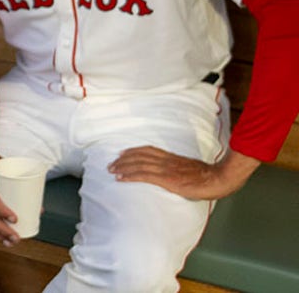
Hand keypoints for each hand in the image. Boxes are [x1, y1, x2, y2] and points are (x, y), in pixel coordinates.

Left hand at [108, 146, 260, 199]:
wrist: (218, 178)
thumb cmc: (208, 177)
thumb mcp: (190, 169)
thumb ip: (179, 169)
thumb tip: (174, 175)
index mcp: (172, 157)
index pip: (148, 150)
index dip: (133, 151)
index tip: (122, 153)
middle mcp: (166, 161)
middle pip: (139, 156)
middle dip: (123, 159)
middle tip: (112, 163)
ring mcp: (165, 169)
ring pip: (138, 164)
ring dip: (122, 167)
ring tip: (112, 170)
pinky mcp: (166, 179)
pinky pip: (144, 175)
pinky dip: (129, 176)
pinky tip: (121, 178)